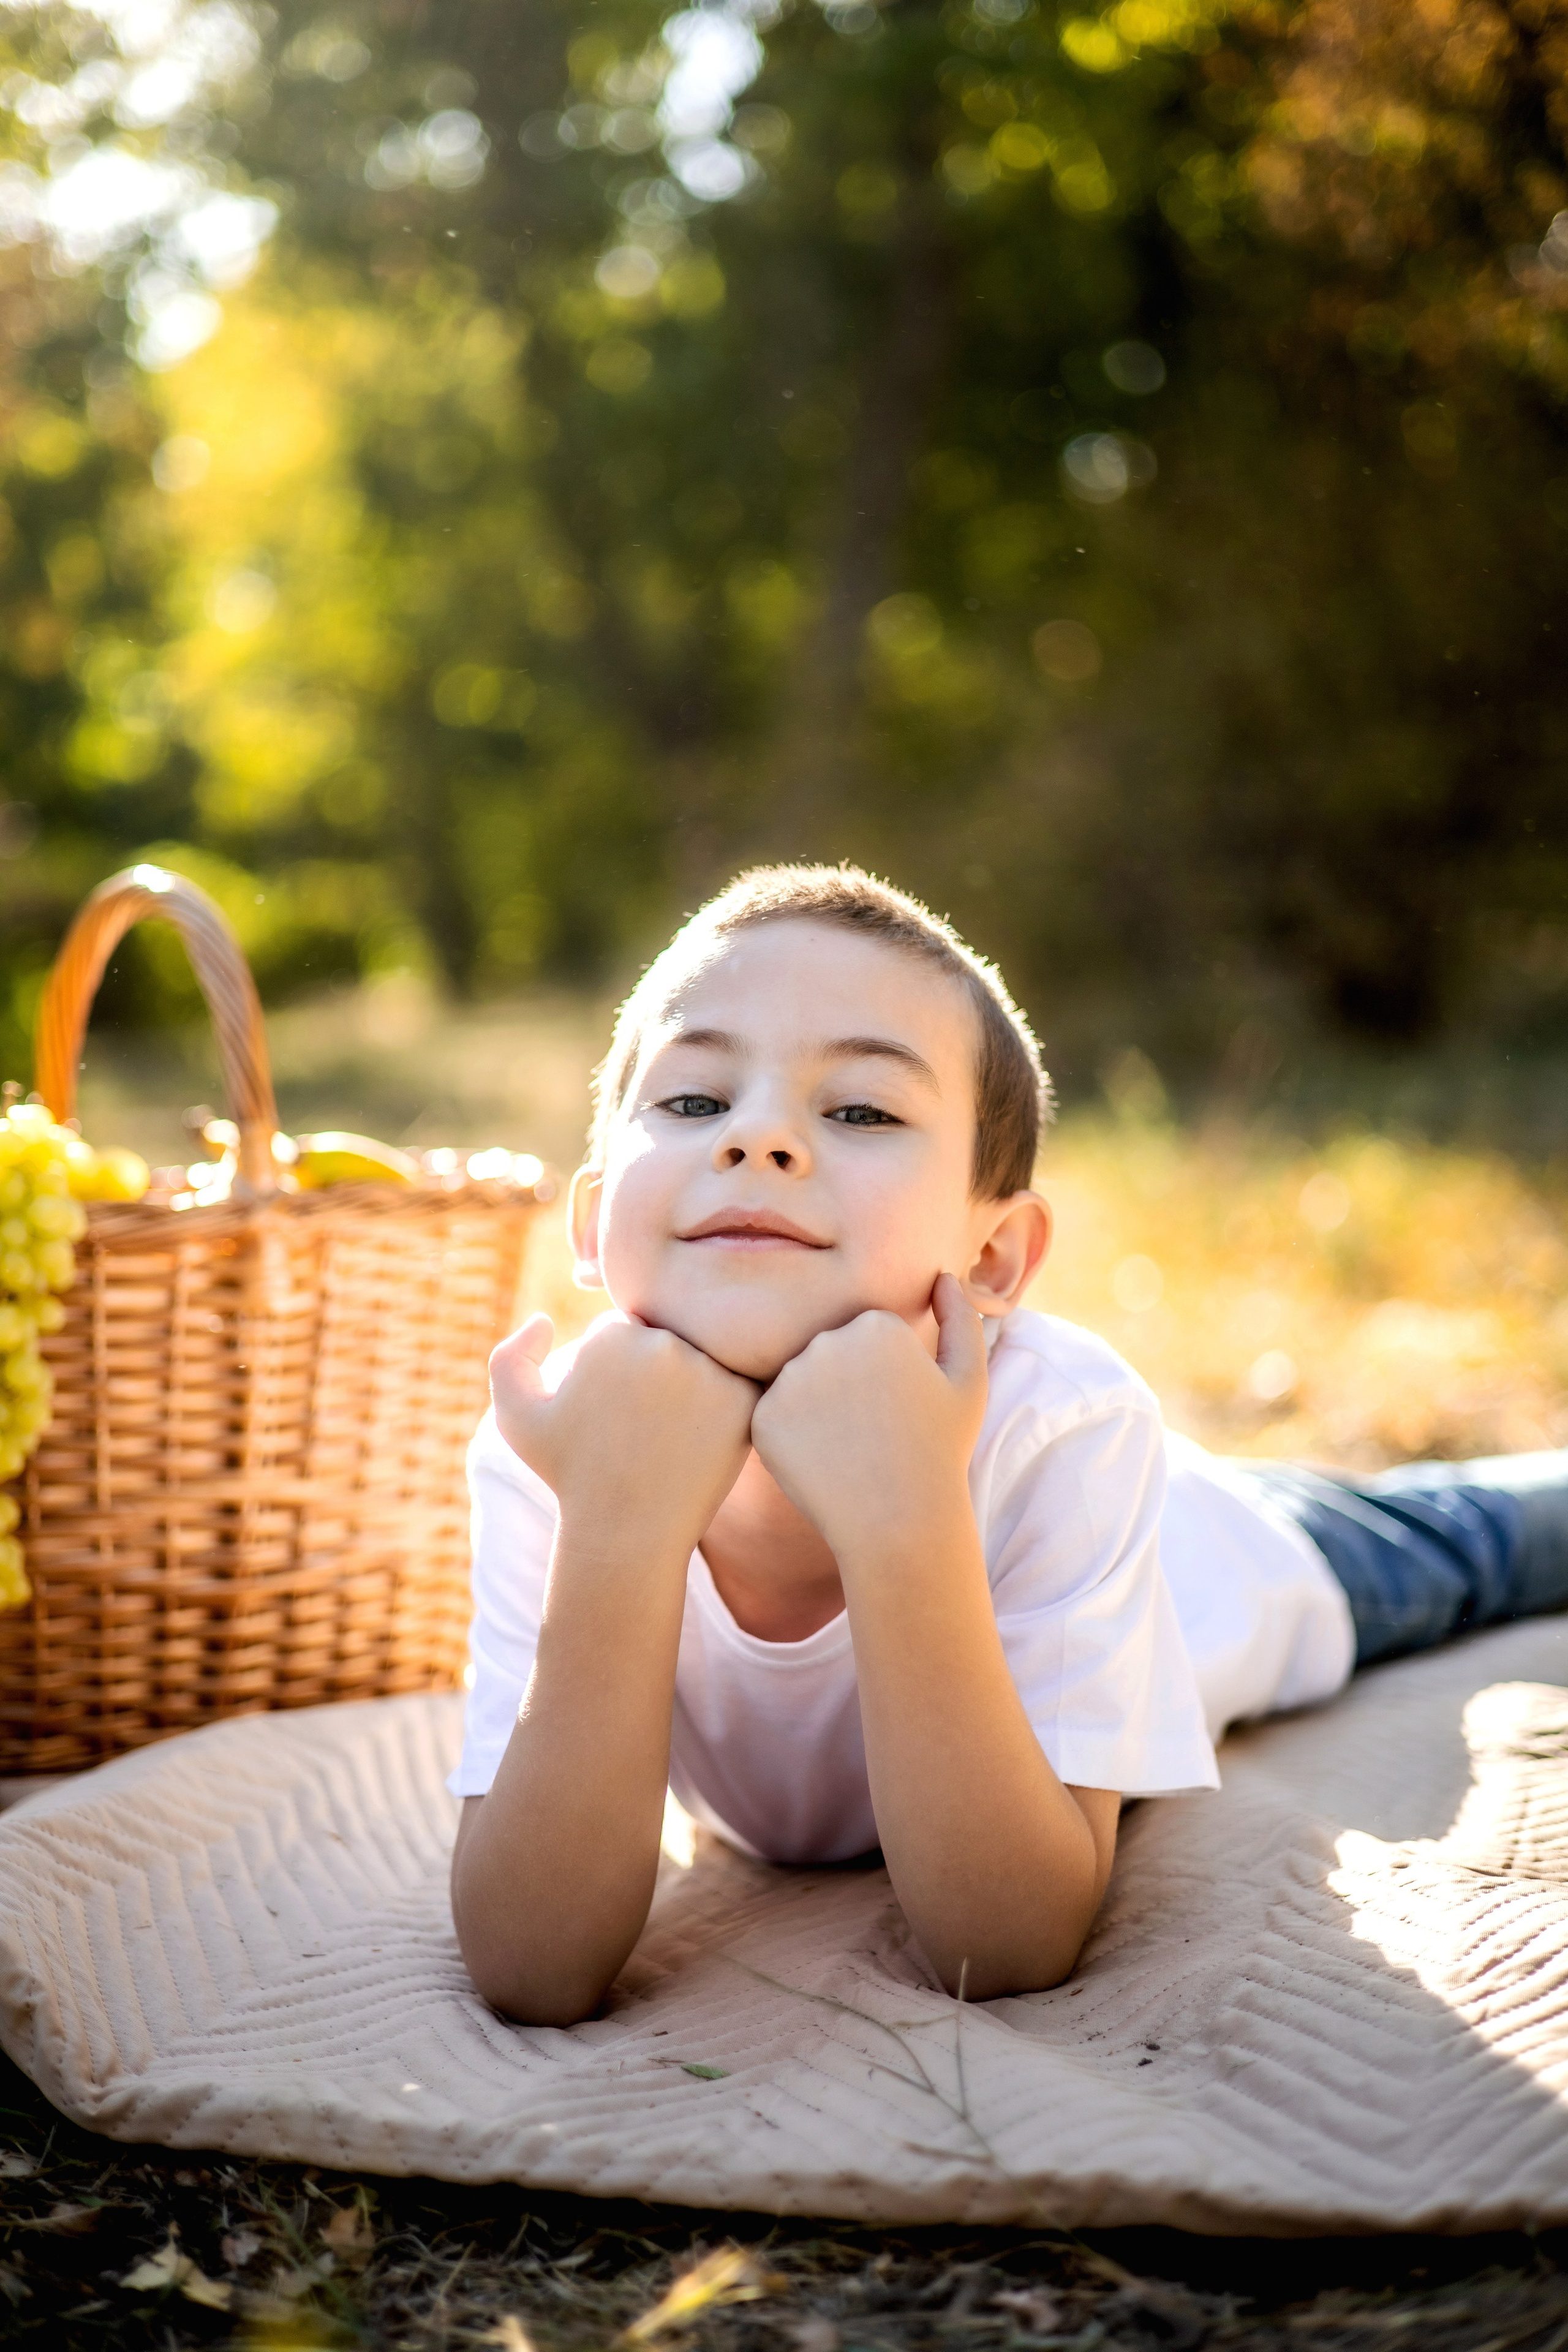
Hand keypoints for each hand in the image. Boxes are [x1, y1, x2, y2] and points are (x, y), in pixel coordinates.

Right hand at [490, 1312, 759, 1562]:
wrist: (625, 1531)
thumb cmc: (569, 1474)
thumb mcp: (515, 1418)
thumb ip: (509, 1357)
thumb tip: (545, 1319)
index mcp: (611, 1336)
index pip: (623, 1327)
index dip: (614, 1370)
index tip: (611, 1408)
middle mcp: (661, 1345)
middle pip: (666, 1335)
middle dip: (655, 1371)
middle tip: (644, 1424)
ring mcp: (706, 1370)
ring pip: (703, 1355)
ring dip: (693, 1382)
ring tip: (672, 1434)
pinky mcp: (742, 1398)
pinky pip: (739, 1381)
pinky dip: (725, 1405)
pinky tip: (702, 1438)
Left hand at [749, 1274, 987, 1564]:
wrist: (899, 1520)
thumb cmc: (940, 1450)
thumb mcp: (969, 1380)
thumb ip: (961, 1318)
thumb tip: (943, 1275)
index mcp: (876, 1323)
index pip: (867, 1335)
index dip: (885, 1374)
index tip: (899, 1408)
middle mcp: (828, 1340)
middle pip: (829, 1352)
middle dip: (847, 1385)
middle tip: (873, 1431)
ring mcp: (791, 1379)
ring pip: (798, 1382)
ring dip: (816, 1407)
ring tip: (848, 1446)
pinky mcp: (762, 1417)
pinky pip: (772, 1414)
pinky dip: (791, 1436)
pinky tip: (821, 1461)